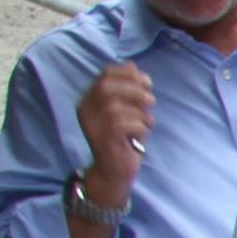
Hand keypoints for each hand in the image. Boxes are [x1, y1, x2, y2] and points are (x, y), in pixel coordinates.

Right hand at [75, 63, 150, 202]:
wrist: (114, 171)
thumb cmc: (123, 140)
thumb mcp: (127, 112)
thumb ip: (128, 91)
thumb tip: (133, 66)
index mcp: (90, 100)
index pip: (104, 76)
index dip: (127, 74)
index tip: (146, 81)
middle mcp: (86, 110)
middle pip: (106, 87)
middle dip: (133, 89)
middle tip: (151, 99)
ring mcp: (93, 125)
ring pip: (115, 106)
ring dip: (138, 109)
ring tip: (149, 119)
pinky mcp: (103, 139)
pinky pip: (122, 124)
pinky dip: (139, 124)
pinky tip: (144, 131)